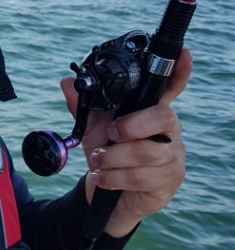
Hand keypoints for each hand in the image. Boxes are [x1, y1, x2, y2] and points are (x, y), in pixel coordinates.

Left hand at [60, 48, 191, 237]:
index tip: (183, 54)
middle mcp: (169, 131)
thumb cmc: (110, 156)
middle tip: (109, 135)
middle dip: (129, 126)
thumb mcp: (93, 129)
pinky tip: (102, 177)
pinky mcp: (168, 181)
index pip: (171, 87)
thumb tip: (67, 83)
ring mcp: (173, 156)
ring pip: (146, 152)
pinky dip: (113, 177)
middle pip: (162, 117)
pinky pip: (140, 177)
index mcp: (152, 111)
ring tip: (98, 161)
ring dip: (113, 157)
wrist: (109, 195)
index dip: (179, 71)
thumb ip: (83, 106)